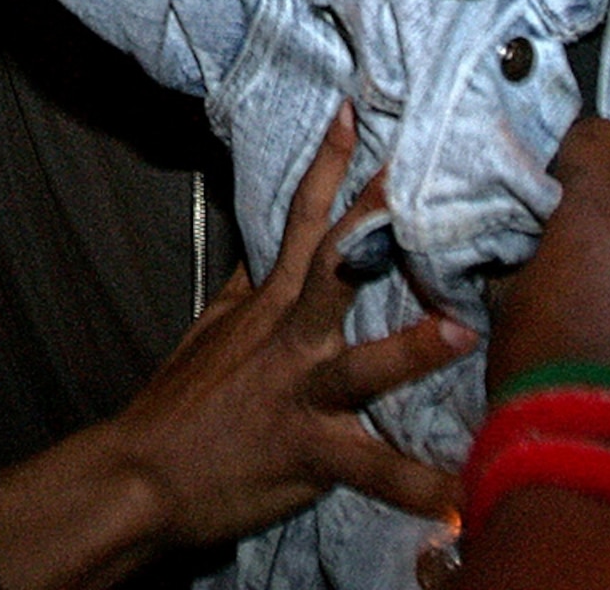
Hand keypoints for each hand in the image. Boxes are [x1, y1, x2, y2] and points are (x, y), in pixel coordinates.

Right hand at [105, 105, 473, 546]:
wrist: (144, 475)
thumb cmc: (182, 403)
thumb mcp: (212, 330)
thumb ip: (248, 286)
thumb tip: (266, 244)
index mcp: (271, 308)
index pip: (302, 222)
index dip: (330, 166)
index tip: (357, 113)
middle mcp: (290, 341)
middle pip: (338, 270)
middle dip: (381, 227)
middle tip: (427, 184)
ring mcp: (299, 395)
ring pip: (359, 366)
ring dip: (411, 350)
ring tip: (465, 332)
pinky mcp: (307, 453)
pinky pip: (368, 471)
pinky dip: (415, 486)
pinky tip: (463, 497)